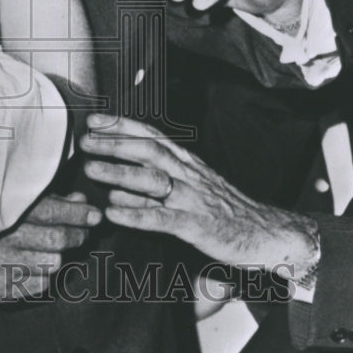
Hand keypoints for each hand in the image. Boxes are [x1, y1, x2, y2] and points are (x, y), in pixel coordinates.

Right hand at [0, 192, 101, 300]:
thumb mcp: (21, 205)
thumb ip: (53, 202)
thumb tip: (82, 202)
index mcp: (3, 210)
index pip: (50, 211)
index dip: (77, 214)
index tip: (96, 216)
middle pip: (55, 239)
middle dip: (77, 236)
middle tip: (83, 234)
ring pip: (52, 264)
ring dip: (60, 257)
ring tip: (54, 250)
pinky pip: (41, 285)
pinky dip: (46, 276)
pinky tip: (37, 267)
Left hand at [80, 115, 317, 275]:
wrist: (268, 233)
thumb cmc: (226, 212)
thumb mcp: (192, 190)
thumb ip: (157, 188)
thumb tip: (117, 190)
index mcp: (188, 164)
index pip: (152, 135)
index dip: (122, 125)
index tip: (95, 119)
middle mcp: (189, 175)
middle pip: (149, 150)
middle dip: (114, 143)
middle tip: (84, 141)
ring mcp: (194, 199)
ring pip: (153, 179)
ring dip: (120, 172)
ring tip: (91, 170)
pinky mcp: (198, 226)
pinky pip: (163, 218)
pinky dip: (137, 214)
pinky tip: (114, 214)